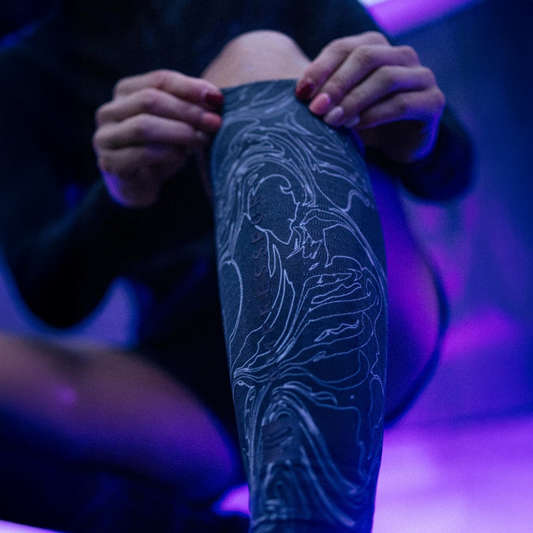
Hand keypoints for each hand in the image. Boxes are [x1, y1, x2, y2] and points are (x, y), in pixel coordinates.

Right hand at [92, 70, 223, 207]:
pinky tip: (184, 155)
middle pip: (149, 100)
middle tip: (214, 122)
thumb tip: (216, 99)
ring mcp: (106, 138)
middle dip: (187, 111)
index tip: (218, 98)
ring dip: (179, 132)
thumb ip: (190, 109)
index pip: (159, 80)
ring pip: (144, 126)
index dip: (190, 87)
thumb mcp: (176, 124)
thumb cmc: (161, 150)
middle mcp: (109, 111)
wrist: (140, 185)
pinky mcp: (110, 164)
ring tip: (203, 139)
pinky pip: (142, 154)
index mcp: (125, 92)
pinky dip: (167, 153)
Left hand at [296, 32, 445, 163]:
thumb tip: (299, 93)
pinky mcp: (433, 101)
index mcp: (376, 47)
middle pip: (366, 57)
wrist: (399, 147)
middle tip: (316, 109)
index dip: (321, 67)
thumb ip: (325, 94)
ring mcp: (421, 76)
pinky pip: (402, 103)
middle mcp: (401, 55)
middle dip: (337, 83)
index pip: (344, 47)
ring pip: (385, 78)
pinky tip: (356, 128)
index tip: (301, 93)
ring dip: (354, 100)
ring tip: (333, 121)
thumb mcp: (341, 105)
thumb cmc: (365, 121)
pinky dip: (375, 115)